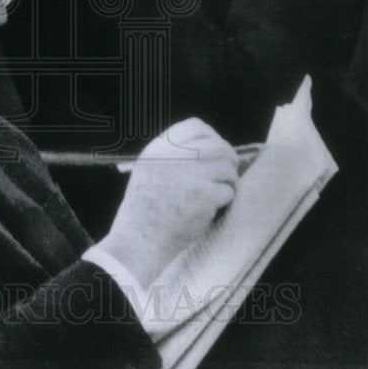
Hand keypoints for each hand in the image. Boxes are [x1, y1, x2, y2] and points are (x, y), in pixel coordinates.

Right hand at [98, 119, 237, 289]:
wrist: (138, 241)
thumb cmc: (144, 211)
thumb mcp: (148, 171)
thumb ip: (173, 156)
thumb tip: (213, 148)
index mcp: (159, 149)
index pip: (195, 127)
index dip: (212, 136)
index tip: (217, 149)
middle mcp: (174, 157)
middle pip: (217, 146)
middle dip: (229, 159)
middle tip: (229, 172)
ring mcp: (189, 175)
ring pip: (227, 168)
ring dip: (229, 181)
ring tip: (219, 193)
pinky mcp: (203, 196)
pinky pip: (227, 191)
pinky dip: (225, 201)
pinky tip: (213, 209)